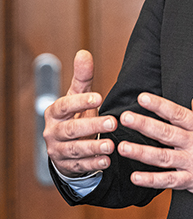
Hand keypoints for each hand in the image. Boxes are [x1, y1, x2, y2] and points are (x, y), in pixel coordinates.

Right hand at [44, 50, 116, 177]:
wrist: (65, 146)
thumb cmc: (75, 116)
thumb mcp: (78, 97)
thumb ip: (82, 78)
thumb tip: (84, 53)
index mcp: (54, 113)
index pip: (64, 106)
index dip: (80, 102)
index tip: (99, 97)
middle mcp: (53, 132)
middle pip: (71, 129)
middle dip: (91, 126)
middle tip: (113, 122)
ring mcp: (58, 150)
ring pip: (75, 150)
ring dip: (93, 148)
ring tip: (111, 145)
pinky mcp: (67, 166)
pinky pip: (80, 166)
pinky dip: (93, 164)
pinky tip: (106, 161)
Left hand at [117, 94, 192, 202]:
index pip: (177, 113)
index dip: (159, 105)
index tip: (143, 98)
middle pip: (166, 133)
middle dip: (144, 125)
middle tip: (127, 118)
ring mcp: (191, 163)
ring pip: (163, 157)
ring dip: (141, 152)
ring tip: (123, 148)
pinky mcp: (191, 181)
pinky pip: (168, 181)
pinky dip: (152, 180)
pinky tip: (136, 177)